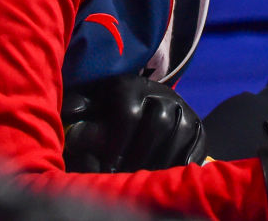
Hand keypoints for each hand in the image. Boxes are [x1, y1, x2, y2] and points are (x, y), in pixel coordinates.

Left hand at [61, 74, 205, 172]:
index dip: (118, 144)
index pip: (130, 114)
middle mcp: (163, 93)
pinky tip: (167, 177)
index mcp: (132, 86)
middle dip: (141, 154)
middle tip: (127, 176)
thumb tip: (69, 113)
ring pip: (183, 132)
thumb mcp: (91, 104)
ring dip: (163, 160)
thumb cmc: (107, 110)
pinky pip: (198, 142)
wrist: (143, 102)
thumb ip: (80, 109)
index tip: (107, 168)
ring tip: (146, 180)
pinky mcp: (198, 125)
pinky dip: (185, 161)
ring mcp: (184, 108)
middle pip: (160, 122)